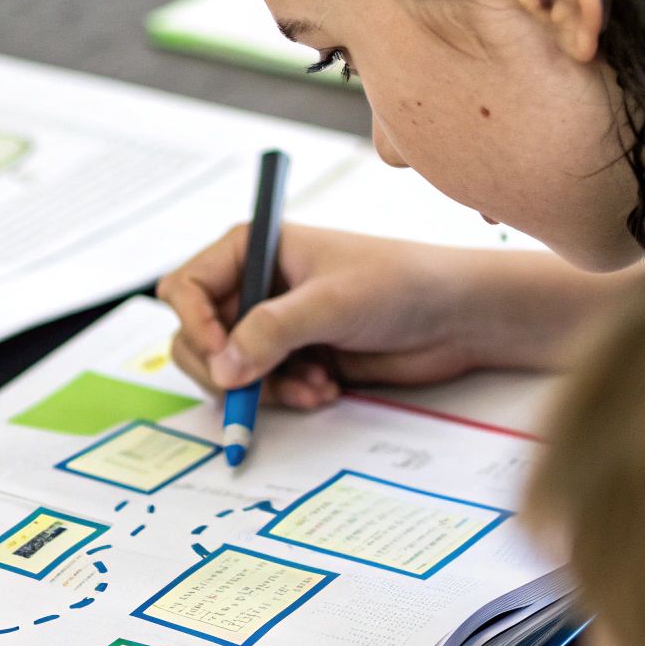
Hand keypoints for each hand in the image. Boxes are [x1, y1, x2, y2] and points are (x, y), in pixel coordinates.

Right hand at [156, 223, 643, 407]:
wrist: (458, 317)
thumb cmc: (401, 283)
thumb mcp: (331, 302)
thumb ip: (270, 332)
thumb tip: (222, 367)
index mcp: (253, 248)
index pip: (185, 287)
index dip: (193, 323)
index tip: (222, 354)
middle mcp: (255, 284)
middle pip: (195, 336)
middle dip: (225, 368)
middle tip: (255, 388)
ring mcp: (272, 324)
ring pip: (227, 370)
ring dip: (262, 388)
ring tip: (313, 387)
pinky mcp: (294, 357)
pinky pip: (262, 389)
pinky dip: (285, 397)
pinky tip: (326, 390)